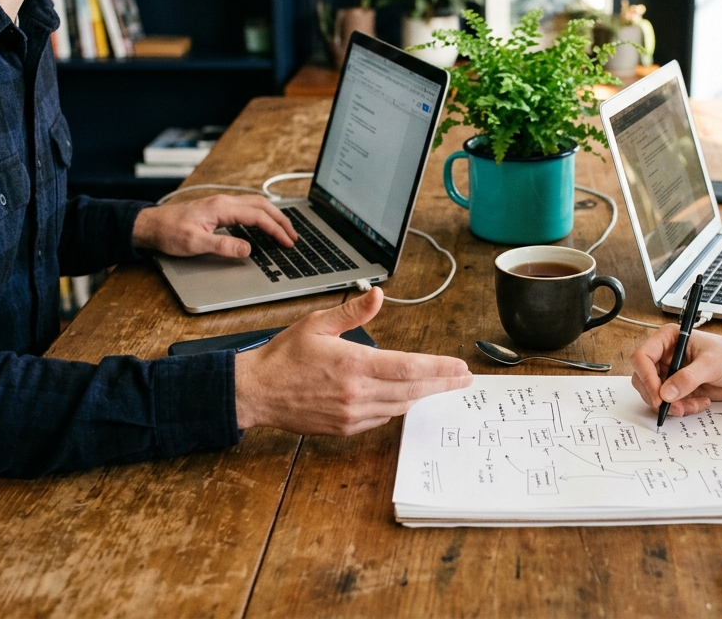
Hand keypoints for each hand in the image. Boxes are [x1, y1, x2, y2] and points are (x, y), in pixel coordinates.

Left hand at [132, 194, 296, 257]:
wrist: (150, 225)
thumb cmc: (169, 233)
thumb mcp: (195, 244)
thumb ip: (223, 246)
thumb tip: (248, 249)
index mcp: (222, 208)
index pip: (258, 216)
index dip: (276, 230)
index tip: (287, 242)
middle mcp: (224, 201)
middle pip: (262, 205)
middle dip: (281, 220)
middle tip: (294, 235)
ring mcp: (221, 203)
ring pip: (255, 204)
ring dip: (273, 215)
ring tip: (284, 229)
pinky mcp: (217, 208)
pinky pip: (247, 207)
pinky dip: (261, 214)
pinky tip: (263, 223)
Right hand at [234, 287, 473, 434]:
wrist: (256, 393)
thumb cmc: (284, 357)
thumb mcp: (317, 324)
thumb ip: (352, 312)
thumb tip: (377, 295)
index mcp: (353, 364)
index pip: (408, 367)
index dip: (439, 368)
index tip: (460, 367)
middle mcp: (357, 392)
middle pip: (412, 390)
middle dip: (442, 384)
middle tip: (464, 379)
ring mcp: (352, 414)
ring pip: (400, 406)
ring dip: (423, 395)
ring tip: (442, 386)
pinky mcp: (345, 427)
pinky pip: (382, 417)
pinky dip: (398, 406)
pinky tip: (407, 397)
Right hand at [629, 326, 721, 417]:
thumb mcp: (711, 364)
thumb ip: (687, 378)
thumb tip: (666, 393)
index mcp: (669, 340)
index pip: (643, 357)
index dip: (646, 377)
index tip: (658, 395)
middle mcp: (666, 356)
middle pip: (643, 378)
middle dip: (657, 396)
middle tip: (673, 407)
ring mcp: (672, 373)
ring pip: (655, 394)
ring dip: (672, 405)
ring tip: (692, 405)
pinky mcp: (679, 389)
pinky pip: (670, 403)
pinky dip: (683, 408)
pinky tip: (700, 402)